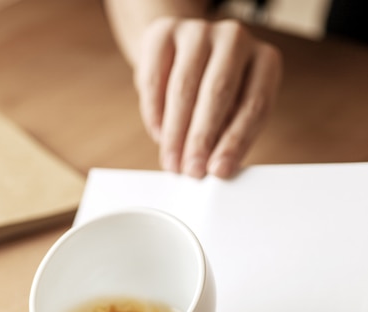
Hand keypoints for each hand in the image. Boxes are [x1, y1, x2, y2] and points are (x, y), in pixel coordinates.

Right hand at [134, 17, 282, 177]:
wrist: (185, 55)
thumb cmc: (217, 95)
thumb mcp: (233, 115)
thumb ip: (228, 138)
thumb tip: (215, 169)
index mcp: (264, 61)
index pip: (254, 105)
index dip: (235, 141)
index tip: (219, 170)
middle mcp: (235, 39)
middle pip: (218, 92)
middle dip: (201, 138)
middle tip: (192, 170)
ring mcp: (198, 31)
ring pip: (184, 87)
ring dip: (176, 132)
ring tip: (172, 162)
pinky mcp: (164, 32)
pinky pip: (155, 78)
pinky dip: (155, 112)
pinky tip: (158, 134)